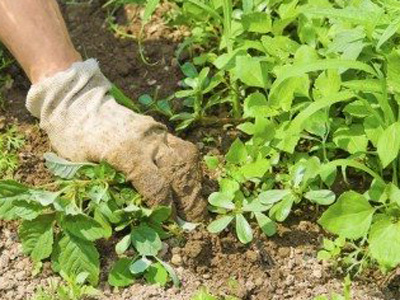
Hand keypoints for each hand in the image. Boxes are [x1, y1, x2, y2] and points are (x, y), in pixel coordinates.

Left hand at [26, 59, 206, 220]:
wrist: (78, 104)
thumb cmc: (74, 140)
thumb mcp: (82, 169)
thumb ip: (110, 189)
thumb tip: (137, 216)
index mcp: (125, 153)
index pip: (157, 186)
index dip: (166, 209)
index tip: (170, 224)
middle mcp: (147, 141)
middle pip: (179, 172)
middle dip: (189, 200)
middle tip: (193, 220)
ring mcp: (156, 132)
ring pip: (187, 158)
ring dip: (194, 183)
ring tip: (194, 203)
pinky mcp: (160, 129)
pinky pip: (183, 148)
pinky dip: (189, 168)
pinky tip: (187, 182)